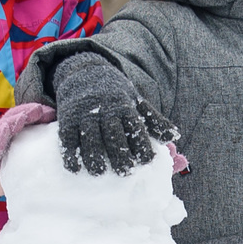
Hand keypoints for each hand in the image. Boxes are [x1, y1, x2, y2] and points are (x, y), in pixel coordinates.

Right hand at [53, 55, 176, 175]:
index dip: (142, 144)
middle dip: (120, 154)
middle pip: (113, 134)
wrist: (86, 71)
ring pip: (90, 137)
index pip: (135, 127)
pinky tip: (74, 167)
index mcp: (125, 107)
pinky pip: (68, 137)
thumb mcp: (136, 102)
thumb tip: (174, 136)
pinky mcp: (68, 117)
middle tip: (125, 172)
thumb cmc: (115, 94)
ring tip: (99, 172)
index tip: (147, 161)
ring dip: (94, 156)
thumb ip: (154, 120)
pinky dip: (70, 153)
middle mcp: (105, 110)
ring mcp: (85, 114)